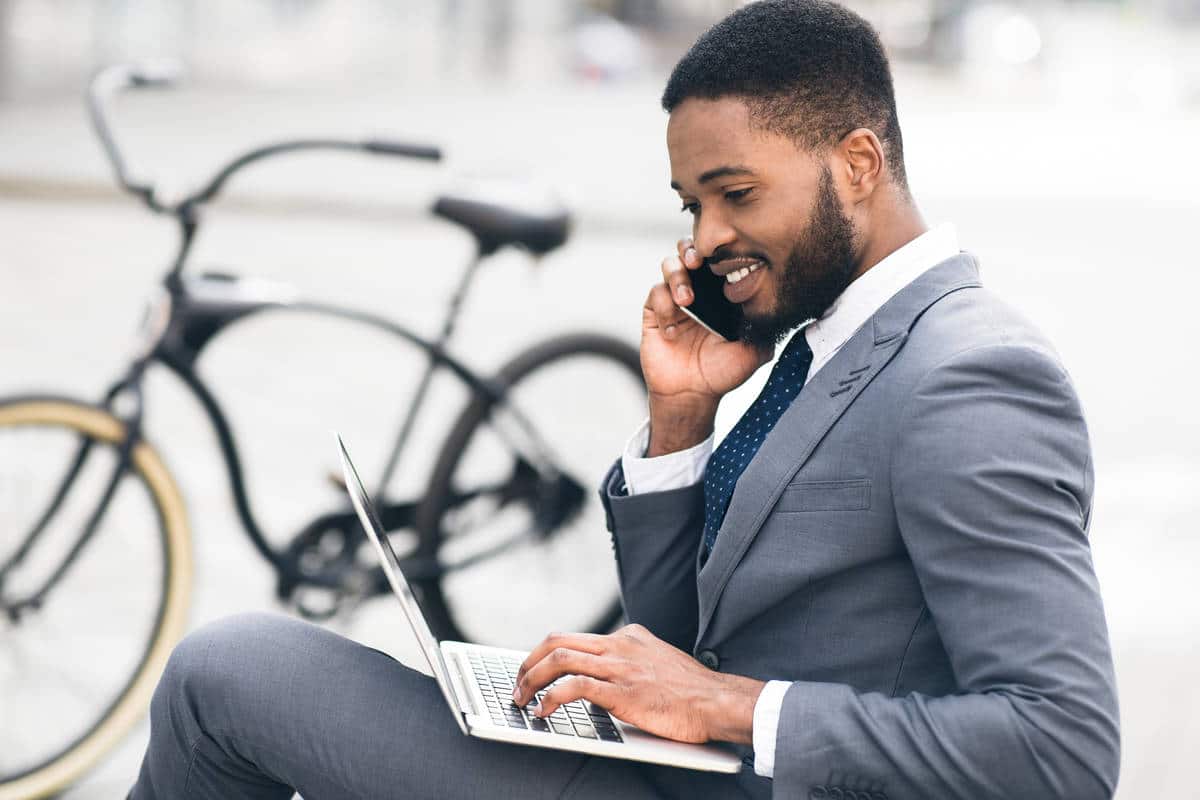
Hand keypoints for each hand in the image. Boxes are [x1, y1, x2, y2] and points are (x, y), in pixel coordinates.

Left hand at [511, 623, 764, 744]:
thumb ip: (631, 663)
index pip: (576, 638)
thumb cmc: (692, 691)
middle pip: (558, 641)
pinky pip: (573, 687)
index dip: (548, 655)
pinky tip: (542, 711)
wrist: (716, 701)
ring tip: (520, 698)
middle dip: (529, 662)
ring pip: (559, 659)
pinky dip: (550, 697)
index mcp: (628, 636)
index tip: (535, 671)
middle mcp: (619, 644)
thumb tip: (605, 679)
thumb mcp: (658, 662)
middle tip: (517, 682)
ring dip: (531, 679)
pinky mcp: (620, 690)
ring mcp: (619, 666)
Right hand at [642, 238, 771, 454]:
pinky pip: (655, 293)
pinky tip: (673, 331)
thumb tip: (778, 308)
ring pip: (669, 266)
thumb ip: (766, 329)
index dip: (719, 252)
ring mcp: (674, 300)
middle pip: (689, 251)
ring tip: (687, 301)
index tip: (724, 258)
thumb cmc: (723, 372)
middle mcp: (697, 291)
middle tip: (697, 261)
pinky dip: (663, 305)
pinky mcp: (655, 312)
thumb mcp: (754, 352)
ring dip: (677, 277)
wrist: (692, 394)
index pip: (718, 260)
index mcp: (720, 294)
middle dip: (691, 249)